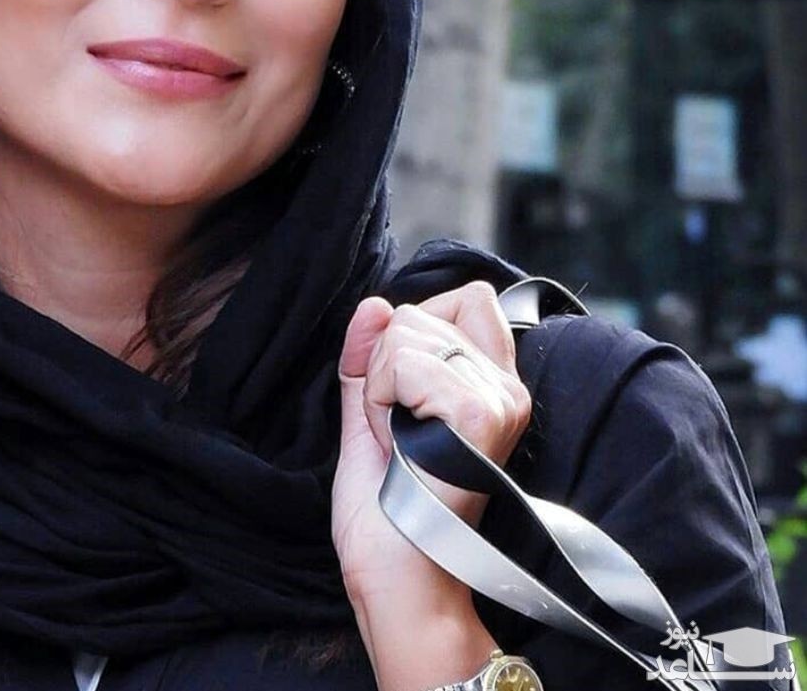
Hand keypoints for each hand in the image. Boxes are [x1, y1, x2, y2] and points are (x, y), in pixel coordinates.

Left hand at [332, 281, 531, 611]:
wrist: (395, 579)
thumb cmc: (386, 512)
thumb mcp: (369, 416)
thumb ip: (369, 358)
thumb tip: (374, 303)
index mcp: (493, 385)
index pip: (468, 297)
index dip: (416, 328)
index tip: (404, 393)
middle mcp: (507, 387)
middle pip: (419, 312)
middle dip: (385, 368)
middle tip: (398, 434)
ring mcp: (498, 399)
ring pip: (404, 334)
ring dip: (380, 389)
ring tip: (401, 444)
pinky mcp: (480, 413)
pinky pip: (404, 362)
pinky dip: (382, 400)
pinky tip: (400, 444)